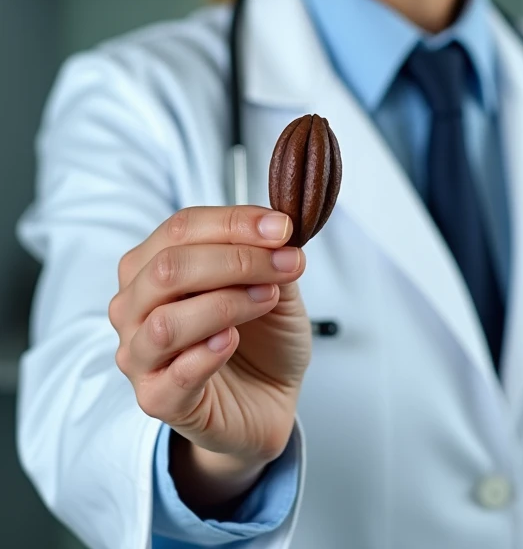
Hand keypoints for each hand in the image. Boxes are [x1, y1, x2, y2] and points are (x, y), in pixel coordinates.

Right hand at [109, 206, 310, 506]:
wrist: (269, 397)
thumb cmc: (260, 335)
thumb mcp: (273, 283)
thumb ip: (268, 256)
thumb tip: (276, 230)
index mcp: (152, 264)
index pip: (180, 228)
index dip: (233, 223)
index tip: (282, 228)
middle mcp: (135, 306)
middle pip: (168, 268)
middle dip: (235, 260)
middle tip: (286, 264)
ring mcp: (140, 355)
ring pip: (165, 322)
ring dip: (225, 304)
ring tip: (266, 298)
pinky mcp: (157, 400)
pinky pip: (173, 375)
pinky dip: (207, 353)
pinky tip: (233, 340)